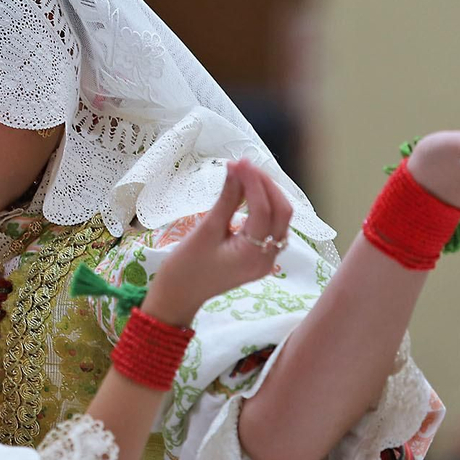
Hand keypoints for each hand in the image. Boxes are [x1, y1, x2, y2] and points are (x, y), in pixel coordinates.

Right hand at [143, 160, 291, 326]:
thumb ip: (226, 199)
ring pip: (279, 219)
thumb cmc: (185, 268)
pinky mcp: (258, 257)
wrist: (177, 297)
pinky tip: (248, 193)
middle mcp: (267, 259)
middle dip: (266, 185)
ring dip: (267, 194)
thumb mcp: (205, 231)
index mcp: (253, 255)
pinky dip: (264, 207)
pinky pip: (271, 227)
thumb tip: (235, 169)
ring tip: (245, 174)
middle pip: (282, 213)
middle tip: (244, 165)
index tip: (240, 162)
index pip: (264, 210)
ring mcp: (266, 260)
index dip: (254, 182)